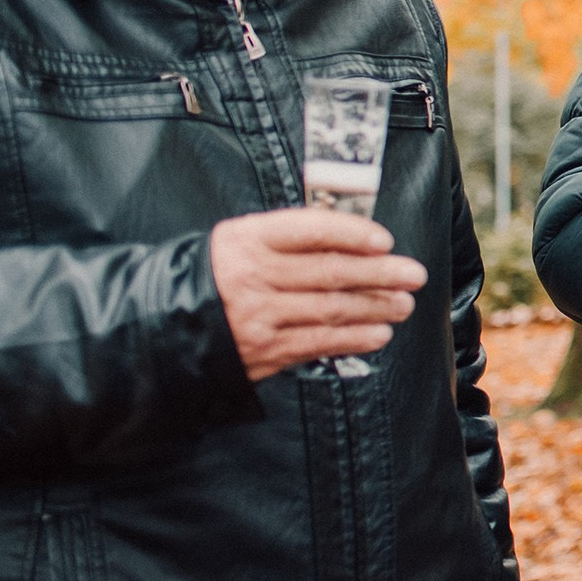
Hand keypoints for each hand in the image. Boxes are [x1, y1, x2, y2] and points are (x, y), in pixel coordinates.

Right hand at [211, 209, 427, 380]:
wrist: (168, 322)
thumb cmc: (222, 272)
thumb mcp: (244, 239)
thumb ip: (292, 236)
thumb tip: (358, 239)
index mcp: (248, 239)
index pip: (309, 230)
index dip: (352, 233)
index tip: (384, 240)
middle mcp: (252, 276)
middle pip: (329, 272)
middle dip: (380, 274)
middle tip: (413, 274)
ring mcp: (257, 316)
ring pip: (330, 309)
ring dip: (376, 307)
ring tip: (403, 303)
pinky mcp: (264, 351)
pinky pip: (319, 343)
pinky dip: (355, 338)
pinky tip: (380, 332)